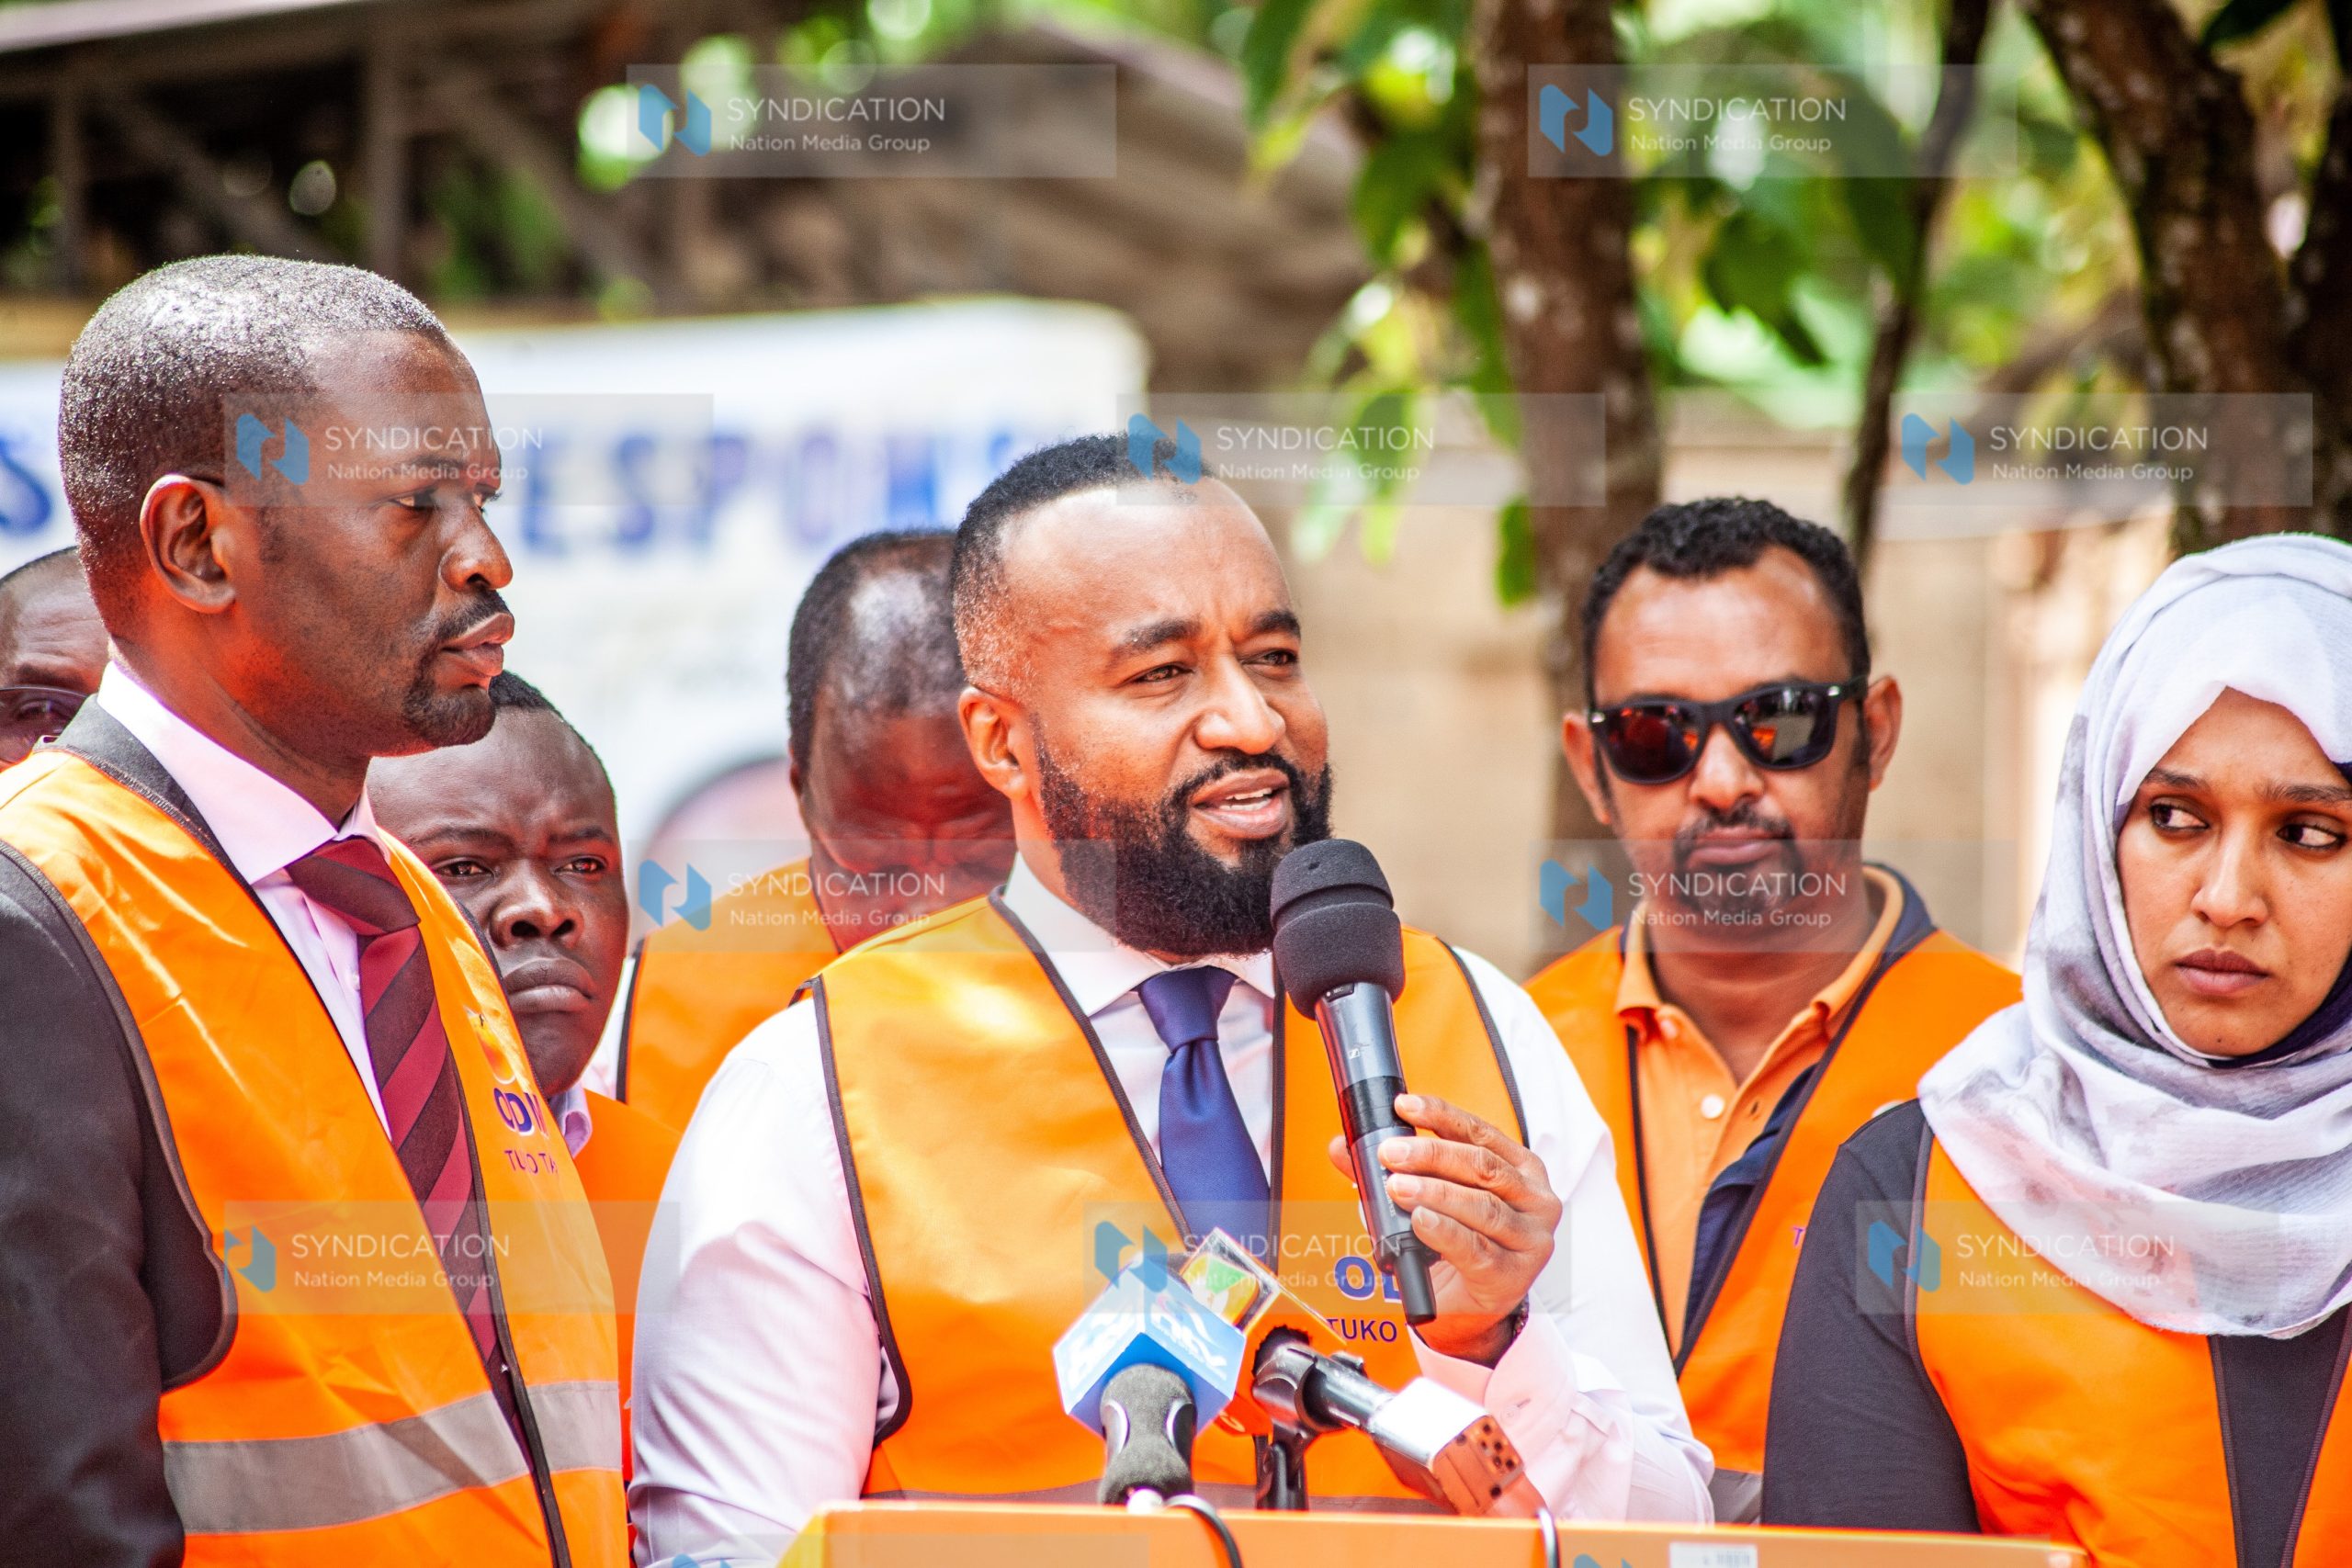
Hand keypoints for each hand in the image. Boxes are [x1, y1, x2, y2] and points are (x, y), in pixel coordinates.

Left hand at [1326, 1092, 1559, 1364]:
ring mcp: (1530, 1238)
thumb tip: (1341, 1147)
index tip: (1403, 1106)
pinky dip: (1445, 1231)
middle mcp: (1534, 1198)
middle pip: (1481, 1166)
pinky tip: (1421, 1221)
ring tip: (1397, 1186)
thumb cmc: (1458, 1245)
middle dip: (1431, 1155)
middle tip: (1389, 1153)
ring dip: (1435, 1192)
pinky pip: (1476, 1248)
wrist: (1471, 1308)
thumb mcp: (1431, 1200)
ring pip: (1482, 1205)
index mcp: (1520, 1167)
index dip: (1441, 1115)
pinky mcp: (1514, 1275)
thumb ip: (1391, 1171)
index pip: (1479, 1132)